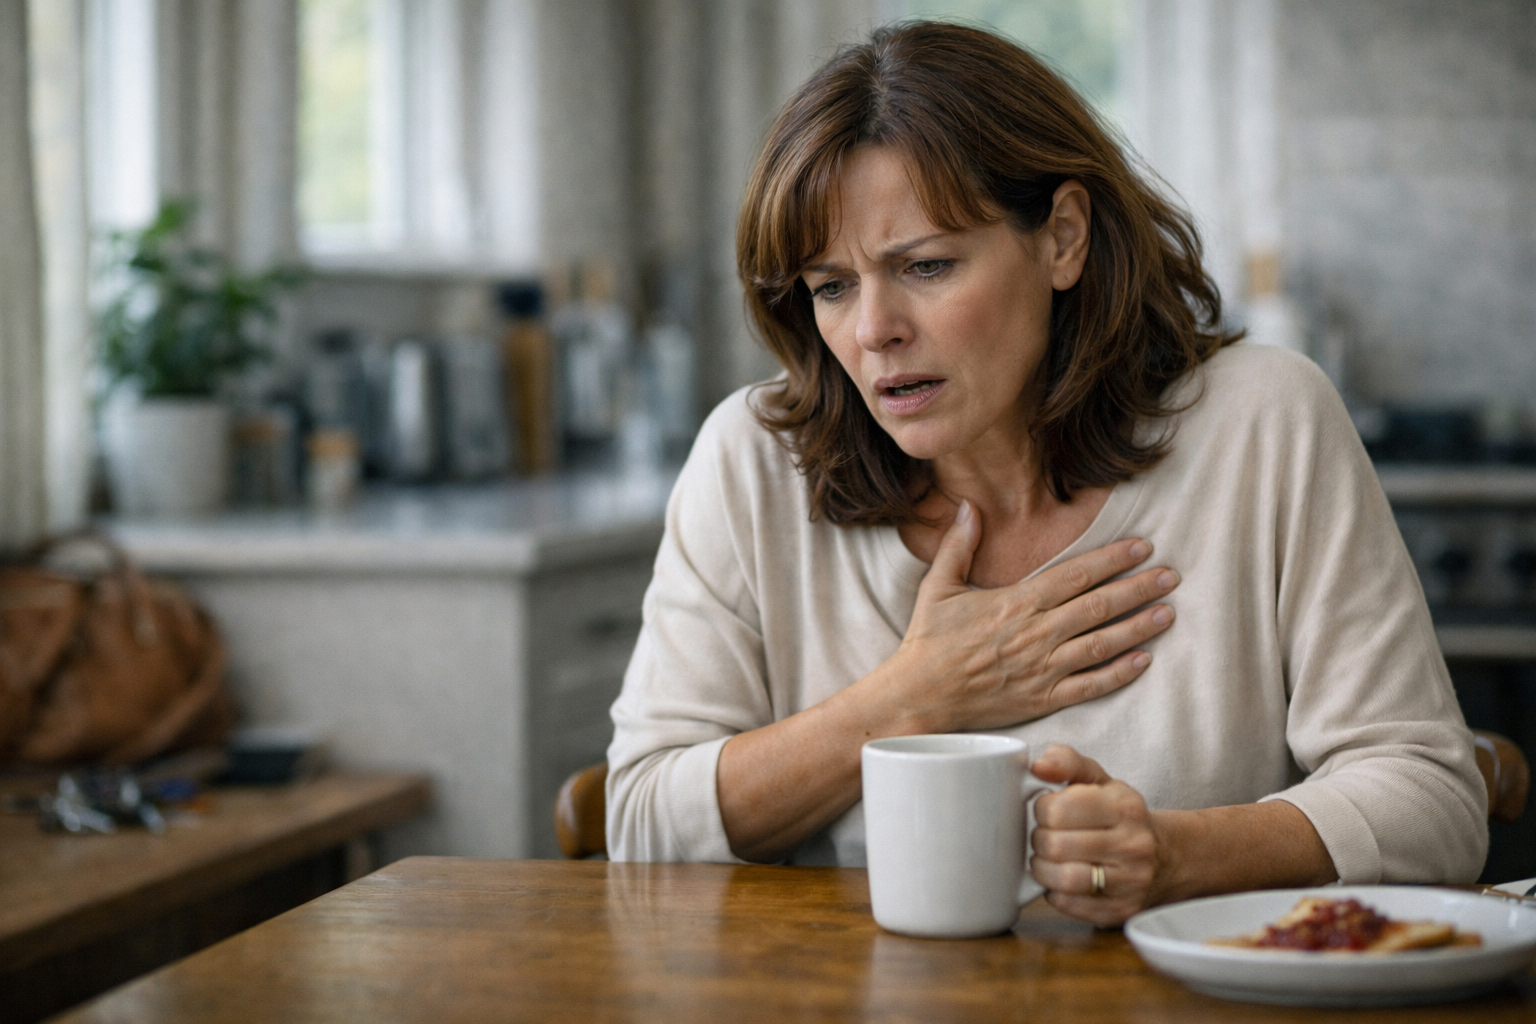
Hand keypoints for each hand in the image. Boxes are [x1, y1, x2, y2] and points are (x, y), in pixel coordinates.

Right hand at [887, 500, 1179, 732]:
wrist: (919, 696)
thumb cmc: (927, 642)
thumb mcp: (937, 586)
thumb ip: (958, 546)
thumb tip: (968, 506)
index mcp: (1016, 603)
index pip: (1075, 575)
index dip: (1112, 559)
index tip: (1142, 547)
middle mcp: (1036, 633)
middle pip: (1099, 606)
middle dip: (1139, 588)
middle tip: (1171, 576)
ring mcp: (1043, 668)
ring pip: (1103, 644)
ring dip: (1139, 627)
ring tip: (1168, 612)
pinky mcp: (1043, 699)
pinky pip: (1091, 685)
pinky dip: (1120, 673)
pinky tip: (1143, 660)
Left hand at [1028, 745, 1166, 925]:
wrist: (1166, 857)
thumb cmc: (1121, 815)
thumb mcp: (1099, 779)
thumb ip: (1066, 761)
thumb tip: (1037, 766)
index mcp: (1124, 806)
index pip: (1058, 809)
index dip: (1041, 809)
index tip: (1047, 810)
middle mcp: (1133, 844)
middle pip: (1056, 845)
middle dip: (1039, 840)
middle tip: (1045, 836)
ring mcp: (1131, 882)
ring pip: (1063, 879)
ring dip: (1042, 870)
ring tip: (1048, 859)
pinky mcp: (1122, 911)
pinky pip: (1070, 905)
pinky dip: (1055, 893)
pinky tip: (1061, 880)